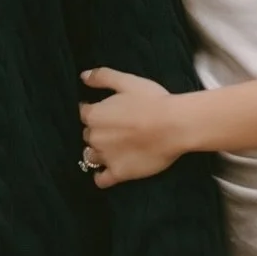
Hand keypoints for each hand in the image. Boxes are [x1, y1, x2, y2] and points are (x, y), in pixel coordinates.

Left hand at [80, 68, 189, 184]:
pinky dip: (101, 176)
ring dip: (99, 152)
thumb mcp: (127, 81)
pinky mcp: (118, 173)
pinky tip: (107, 172)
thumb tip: (83, 76)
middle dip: (99, 131)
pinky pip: (101, 179)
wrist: (173, 126)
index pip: (85, 113)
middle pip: (89, 134)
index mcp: (94, 115)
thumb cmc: (151, 101)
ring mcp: (105, 157)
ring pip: (92, 155)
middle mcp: (94, 137)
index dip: (95, 110)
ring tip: (114, 148)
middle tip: (116, 128)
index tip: (108, 111)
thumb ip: (102, 77)